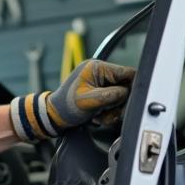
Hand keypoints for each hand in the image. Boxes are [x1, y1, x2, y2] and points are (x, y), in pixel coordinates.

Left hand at [9, 59, 135, 140]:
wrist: (53, 116)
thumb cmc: (67, 107)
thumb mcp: (91, 101)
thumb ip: (113, 95)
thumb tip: (128, 92)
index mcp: (97, 67)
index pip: (127, 73)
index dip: (131, 88)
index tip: (128, 102)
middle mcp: (99, 72)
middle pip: (125, 86)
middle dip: (119, 102)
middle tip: (110, 113)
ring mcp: (99, 82)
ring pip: (119, 96)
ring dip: (113, 109)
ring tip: (100, 116)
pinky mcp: (98, 91)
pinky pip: (111, 101)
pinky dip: (108, 111)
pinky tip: (98, 116)